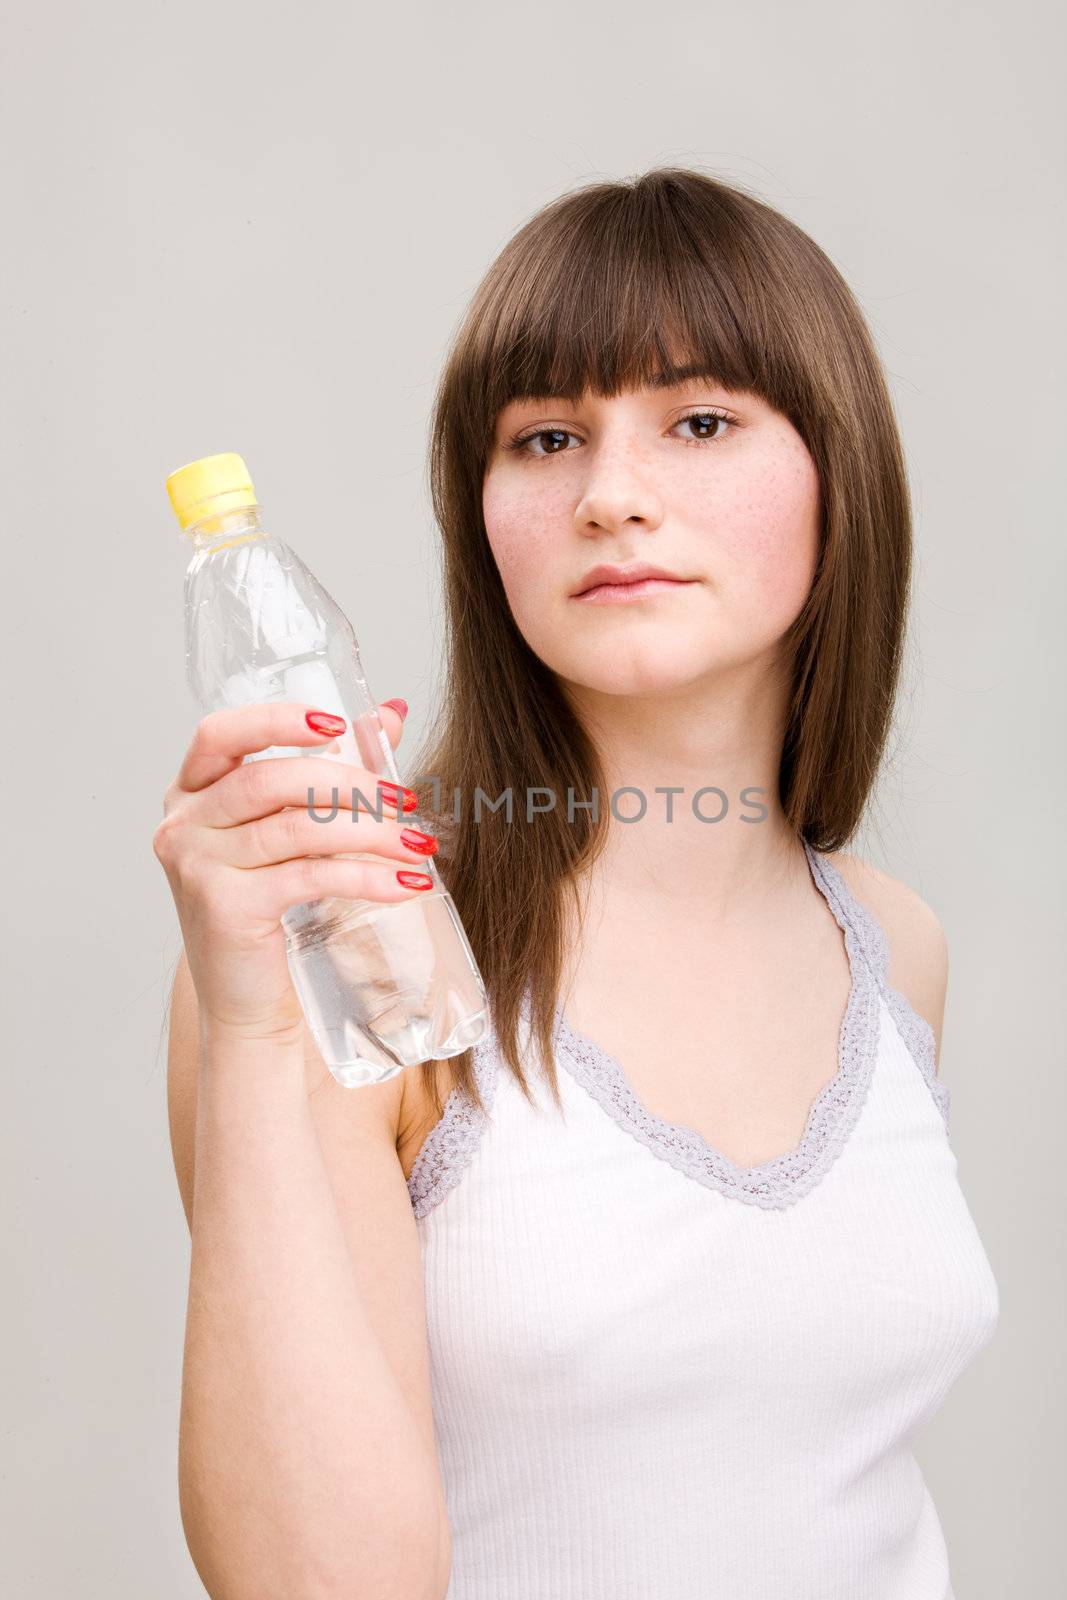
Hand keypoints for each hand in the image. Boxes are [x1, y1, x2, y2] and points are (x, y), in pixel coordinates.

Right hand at [153, 700, 437, 1040]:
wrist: (247, 1000)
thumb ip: (335, 767)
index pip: (220, 733)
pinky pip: (308, 877)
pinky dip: (365, 877)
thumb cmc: (271, 906)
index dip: (277, 720)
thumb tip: (390, 712)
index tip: (338, 723)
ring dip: (370, 833)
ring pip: (296, 829)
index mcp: (190, 792)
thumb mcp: (294, 830)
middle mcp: (182, 824)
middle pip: (270, 780)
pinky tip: (404, 885)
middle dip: (349, 785)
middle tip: (405, 799)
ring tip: (419, 845)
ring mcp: (197, 866)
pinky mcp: (225, 908)